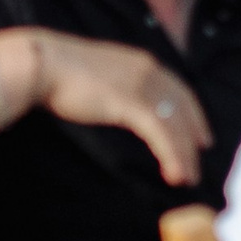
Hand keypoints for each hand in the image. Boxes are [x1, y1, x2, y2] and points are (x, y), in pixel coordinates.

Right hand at [23, 32, 211, 184]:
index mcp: (141, 62)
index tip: (199, 135)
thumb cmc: (57, 71)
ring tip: (187, 178)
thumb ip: (115, 85)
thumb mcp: (97, 75)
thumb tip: (116, 102)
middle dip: (193, 137)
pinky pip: (160, 134)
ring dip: (184, 154)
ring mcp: (142, 85)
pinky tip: (174, 173)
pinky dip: (171, 155)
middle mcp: (148, 70)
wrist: (41, 63)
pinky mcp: (131, 103)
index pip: (178, 89)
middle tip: (197, 162)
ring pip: (175, 125)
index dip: (193, 113)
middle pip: (182, 108)